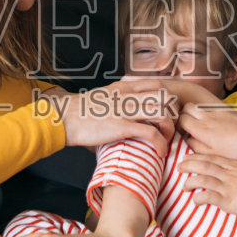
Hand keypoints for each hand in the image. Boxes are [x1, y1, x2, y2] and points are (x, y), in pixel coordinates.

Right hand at [54, 80, 176, 152]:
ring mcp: (126, 110)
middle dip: (173, 112)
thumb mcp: (102, 98)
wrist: (63, 118)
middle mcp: (128, 96)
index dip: (167, 98)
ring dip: (170, 128)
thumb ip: (118, 100)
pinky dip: (161, 144)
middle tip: (170, 126)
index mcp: (124, 87)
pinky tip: (160, 152)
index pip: (157, 84)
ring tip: (167, 140)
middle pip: (165, 96)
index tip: (167, 112)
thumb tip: (125, 114)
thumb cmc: (79, 112)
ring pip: (162, 112)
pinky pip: (151, 133)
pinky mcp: (122, 126)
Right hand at [178, 100, 236, 159]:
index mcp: (202, 129)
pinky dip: (205, 112)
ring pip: (197, 105)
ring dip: (194, 112)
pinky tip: (211, 121)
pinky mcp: (225, 109)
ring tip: (197, 122)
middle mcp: (206, 117)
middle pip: (186, 108)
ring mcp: (216, 111)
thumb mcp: (213, 154)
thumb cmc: (235, 150)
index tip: (182, 132)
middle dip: (183, 115)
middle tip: (187, 126)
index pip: (181, 119)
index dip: (178, 125)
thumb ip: (196, 146)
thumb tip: (187, 139)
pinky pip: (209, 106)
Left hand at [178, 154, 236, 216]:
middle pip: (204, 166)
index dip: (198, 157)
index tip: (189, 156)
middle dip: (189, 165)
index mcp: (235, 165)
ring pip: (202, 180)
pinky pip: (208, 197)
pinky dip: (199, 198)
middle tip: (179, 166)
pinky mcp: (227, 200)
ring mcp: (227, 186)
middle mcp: (228, 174)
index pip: (212, 158)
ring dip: (190, 182)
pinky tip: (195, 201)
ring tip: (184, 186)